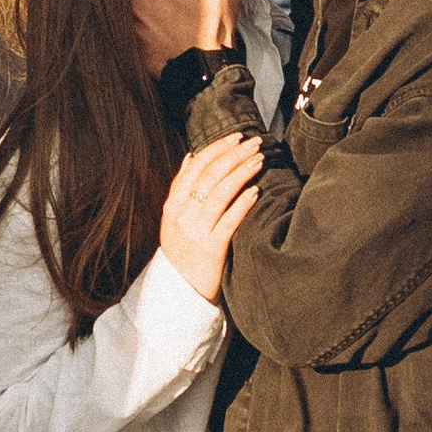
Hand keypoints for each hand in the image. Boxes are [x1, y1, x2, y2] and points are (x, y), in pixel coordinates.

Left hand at [130, 0, 207, 72]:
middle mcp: (137, 5)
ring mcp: (134, 29)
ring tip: (168, 23)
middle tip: (171, 5)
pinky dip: (145, 38)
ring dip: (146, 16)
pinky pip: (134, 37)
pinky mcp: (135, 49)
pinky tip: (163, 40)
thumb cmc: (213, 27)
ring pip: (132, 14)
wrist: (209, 71)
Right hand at [159, 133, 263, 301]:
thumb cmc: (183, 253)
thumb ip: (181, 188)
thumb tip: (190, 156)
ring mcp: (195, 232)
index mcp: (172, 205)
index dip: (216, 149)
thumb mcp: (174, 219)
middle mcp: (181, 215)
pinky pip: (229, 220)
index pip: (194, 167)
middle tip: (255, 142)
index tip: (236, 137)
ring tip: (259, 160)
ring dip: (242, 172)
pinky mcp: (211, 249)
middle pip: (209, 175)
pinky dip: (242, 203)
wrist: (180, 294)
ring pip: (220, 193)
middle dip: (234, 155)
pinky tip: (256, 191)